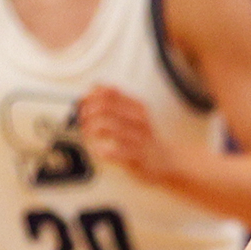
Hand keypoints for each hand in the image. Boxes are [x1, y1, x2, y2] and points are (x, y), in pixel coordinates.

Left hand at [79, 85, 206, 190]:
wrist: (167, 161)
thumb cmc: (145, 138)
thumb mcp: (135, 113)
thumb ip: (116, 100)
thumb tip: (94, 87)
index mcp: (137, 107)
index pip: (108, 93)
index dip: (90, 97)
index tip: (83, 105)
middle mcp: (139, 120)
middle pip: (104, 107)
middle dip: (87, 113)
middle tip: (83, 121)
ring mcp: (138, 138)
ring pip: (105, 127)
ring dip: (91, 130)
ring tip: (89, 135)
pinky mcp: (136, 157)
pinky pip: (112, 151)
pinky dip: (101, 151)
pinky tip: (101, 151)